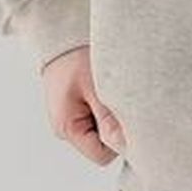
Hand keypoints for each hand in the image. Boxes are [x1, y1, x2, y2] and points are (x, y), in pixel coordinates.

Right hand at [40, 45, 125, 164]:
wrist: (61, 35)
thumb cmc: (76, 58)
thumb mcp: (97, 87)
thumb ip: (110, 118)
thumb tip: (127, 145)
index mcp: (67, 128)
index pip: (102, 155)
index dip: (119, 141)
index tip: (129, 117)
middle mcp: (66, 129)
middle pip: (103, 144)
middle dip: (115, 126)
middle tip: (118, 97)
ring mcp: (71, 119)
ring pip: (102, 130)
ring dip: (111, 114)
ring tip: (109, 88)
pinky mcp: (77, 109)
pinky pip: (98, 117)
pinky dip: (106, 105)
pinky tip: (105, 87)